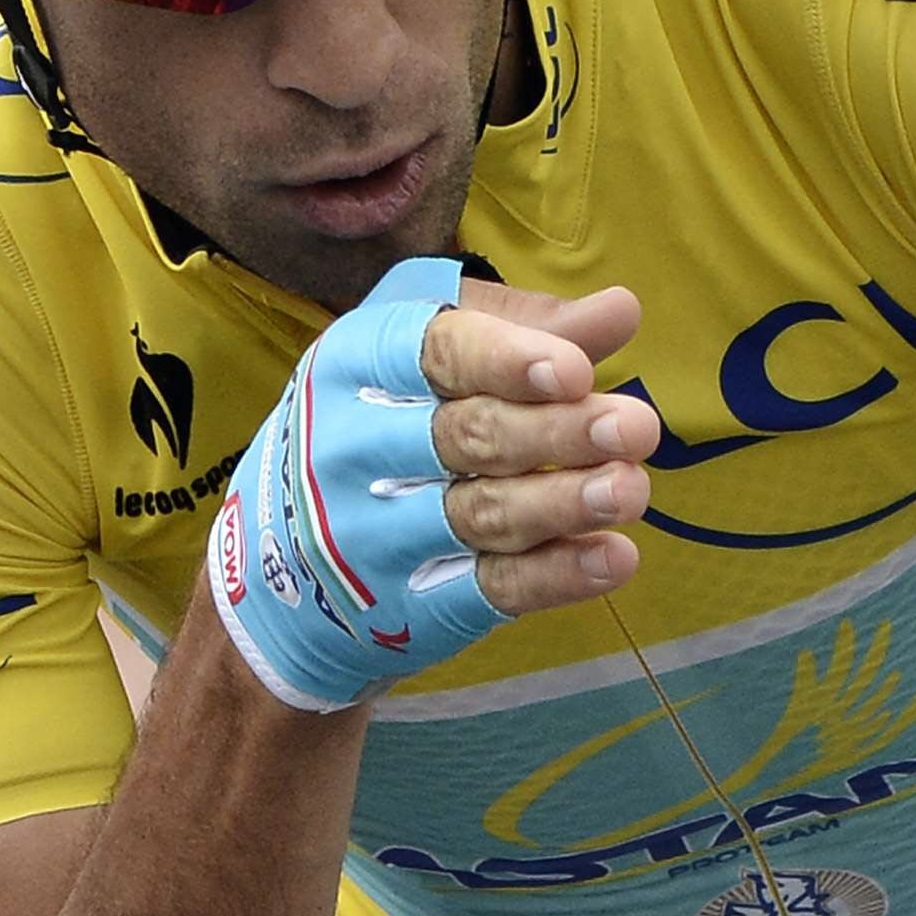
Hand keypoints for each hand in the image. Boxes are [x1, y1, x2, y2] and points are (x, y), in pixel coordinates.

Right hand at [207, 260, 655, 711]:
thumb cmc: (378, 419)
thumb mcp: (424, 351)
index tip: (575, 370)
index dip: (506, 362)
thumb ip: (524, 330)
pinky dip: (554, 576)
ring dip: (564, 504)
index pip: (433, 354)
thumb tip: (620, 311)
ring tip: (632, 490)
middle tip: (637, 427)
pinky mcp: (407, 604)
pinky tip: (611, 558)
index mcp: (354, 363)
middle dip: (556, 433)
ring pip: (480, 515)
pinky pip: (487, 589)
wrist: (278, 559)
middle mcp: (353, 448)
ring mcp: (374, 535)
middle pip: (465, 437)